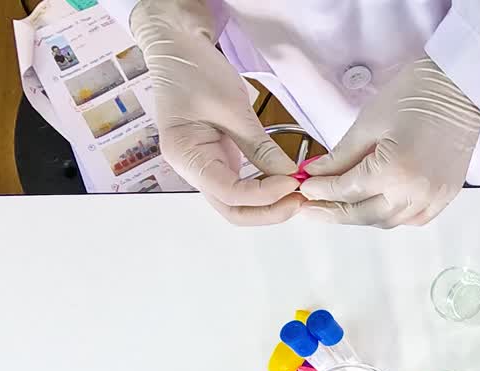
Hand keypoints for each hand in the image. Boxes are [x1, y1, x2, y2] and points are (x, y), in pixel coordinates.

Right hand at [130, 0, 302, 224]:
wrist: (178, 50)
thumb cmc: (196, 72)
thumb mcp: (232, 107)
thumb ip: (259, 146)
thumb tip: (289, 174)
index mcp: (185, 156)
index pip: (229, 194)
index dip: (264, 195)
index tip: (293, 182)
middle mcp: (192, 169)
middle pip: (232, 209)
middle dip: (268, 211)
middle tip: (301, 199)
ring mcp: (205, 166)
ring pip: (237, 203)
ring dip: (268, 204)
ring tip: (298, 192)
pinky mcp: (219, 159)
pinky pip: (242, 185)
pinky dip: (264, 189)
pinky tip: (286, 181)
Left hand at [300, 57, 479, 228]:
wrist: (458, 88)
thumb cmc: (416, 95)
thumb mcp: (368, 123)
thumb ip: (340, 156)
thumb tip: (316, 174)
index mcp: (393, 171)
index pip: (345, 190)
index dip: (319, 191)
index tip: (303, 188)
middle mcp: (414, 192)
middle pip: (363, 215)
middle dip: (332, 212)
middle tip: (310, 207)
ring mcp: (433, 198)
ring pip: (387, 222)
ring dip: (360, 216)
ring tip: (339, 206)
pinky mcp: (445, 196)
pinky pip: (412, 220)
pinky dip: (390, 217)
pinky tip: (375, 206)